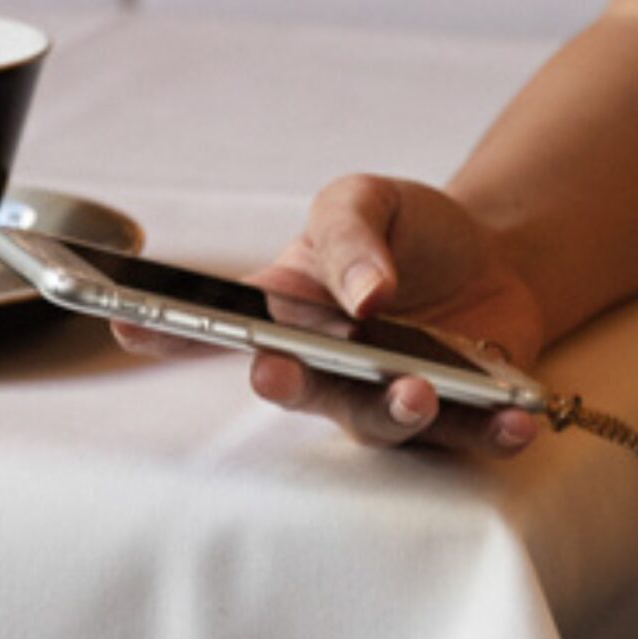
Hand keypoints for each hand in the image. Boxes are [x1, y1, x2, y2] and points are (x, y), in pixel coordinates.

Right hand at [110, 173, 549, 457]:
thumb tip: (363, 292)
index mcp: (285, 313)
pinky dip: (493, 433)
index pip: (213, 328)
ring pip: (380, 424)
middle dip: (286, 384)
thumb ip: (351, 231)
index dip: (162, 332)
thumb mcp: (371, 200)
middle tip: (277, 369)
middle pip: (296, 389)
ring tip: (421, 391)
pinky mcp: (455, 415)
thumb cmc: (410, 233)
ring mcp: (385, 398)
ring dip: (398, 412)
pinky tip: (517, 423)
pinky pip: (468, 438)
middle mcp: (325, 369)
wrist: (495, 255)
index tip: (120, 323)